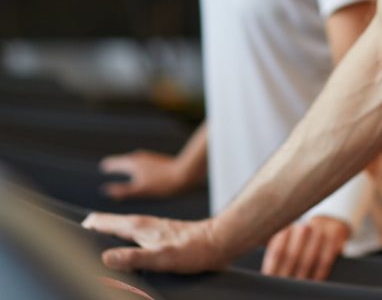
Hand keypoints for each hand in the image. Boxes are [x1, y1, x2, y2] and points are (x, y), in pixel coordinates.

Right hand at [82, 213, 227, 273]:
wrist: (217, 242)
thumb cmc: (193, 250)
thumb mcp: (161, 257)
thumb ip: (133, 257)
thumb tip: (105, 257)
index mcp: (138, 226)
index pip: (102, 221)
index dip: (85, 227)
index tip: (67, 234)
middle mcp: (142, 224)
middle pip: (108, 224)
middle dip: (91, 230)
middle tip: (72, 241)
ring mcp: (151, 228)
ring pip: (119, 229)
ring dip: (105, 234)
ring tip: (90, 244)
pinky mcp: (159, 235)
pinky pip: (131, 236)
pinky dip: (119, 240)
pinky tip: (121, 250)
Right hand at [99, 150, 185, 199]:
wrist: (186, 173)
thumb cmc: (162, 183)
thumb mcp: (140, 190)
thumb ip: (122, 191)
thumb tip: (105, 191)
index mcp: (133, 162)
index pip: (116, 162)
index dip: (109, 165)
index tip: (102, 166)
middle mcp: (141, 157)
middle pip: (125, 160)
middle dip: (117, 164)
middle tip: (109, 166)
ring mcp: (150, 158)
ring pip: (135, 161)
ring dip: (128, 165)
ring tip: (123, 170)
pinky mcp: (159, 162)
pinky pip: (143, 164)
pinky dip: (137, 167)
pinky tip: (142, 173)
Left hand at [261, 215, 349, 280]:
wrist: (328, 227)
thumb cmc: (302, 244)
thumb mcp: (289, 244)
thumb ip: (278, 256)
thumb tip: (264, 277)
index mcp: (287, 228)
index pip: (277, 250)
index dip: (273, 268)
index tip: (270, 281)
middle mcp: (302, 227)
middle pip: (291, 254)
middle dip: (286, 275)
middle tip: (283, 289)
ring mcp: (319, 230)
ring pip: (308, 257)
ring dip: (302, 276)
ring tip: (298, 288)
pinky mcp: (334, 235)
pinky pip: (326, 259)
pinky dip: (319, 273)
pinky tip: (314, 282)